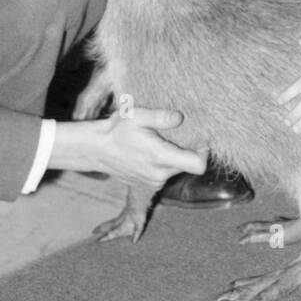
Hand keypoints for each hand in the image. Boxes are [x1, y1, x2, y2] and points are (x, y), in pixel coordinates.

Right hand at [50, 107, 205, 187]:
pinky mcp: (148, 185)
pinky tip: (150, 149)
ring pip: (176, 169)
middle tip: (173, 132)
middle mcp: (160, 175)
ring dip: (173, 155)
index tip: (199, 138)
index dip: (204, 152)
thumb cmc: (116, 130)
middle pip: (188, 165)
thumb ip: (161, 117)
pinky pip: (164, 174)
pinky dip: (163, 163)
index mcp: (161, 157)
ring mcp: (153, 183)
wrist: (96, 150)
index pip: (198, 165)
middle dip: (186, 149)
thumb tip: (180, 117)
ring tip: (158, 140)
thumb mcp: (137, 115)